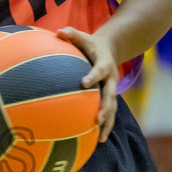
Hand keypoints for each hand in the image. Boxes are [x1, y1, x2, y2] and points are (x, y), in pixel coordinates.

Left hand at [57, 26, 118, 142]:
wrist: (110, 49)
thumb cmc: (90, 44)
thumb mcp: (82, 36)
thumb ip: (71, 34)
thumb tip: (58, 31)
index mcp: (104, 64)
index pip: (99, 70)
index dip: (93, 76)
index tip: (84, 84)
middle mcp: (111, 79)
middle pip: (110, 95)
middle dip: (105, 107)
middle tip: (97, 118)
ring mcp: (111, 90)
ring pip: (112, 108)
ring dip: (107, 123)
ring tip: (100, 138)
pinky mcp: (109, 98)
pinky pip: (109, 113)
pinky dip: (105, 126)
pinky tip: (97, 140)